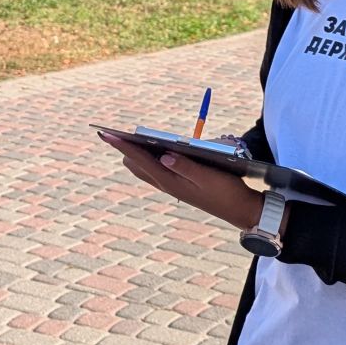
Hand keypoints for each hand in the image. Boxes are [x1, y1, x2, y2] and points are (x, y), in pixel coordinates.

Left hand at [100, 133, 261, 229]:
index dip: (122, 145)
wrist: (240, 210)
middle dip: (125, 149)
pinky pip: (155, 170)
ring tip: (126, 138)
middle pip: (136, 164)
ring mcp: (171, 186)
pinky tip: (151, 149)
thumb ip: (186, 165)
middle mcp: (167, 185)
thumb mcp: (208, 176)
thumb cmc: (226, 191)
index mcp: (171, 181)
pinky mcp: (178, 185)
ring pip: (144, 168)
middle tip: (112, 134)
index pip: (140, 159)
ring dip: (135, 153)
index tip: (105, 134)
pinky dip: (148, 158)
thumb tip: (163, 155)